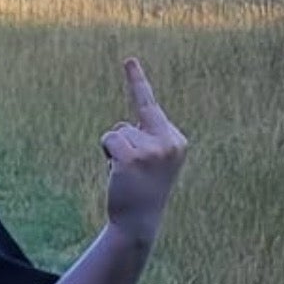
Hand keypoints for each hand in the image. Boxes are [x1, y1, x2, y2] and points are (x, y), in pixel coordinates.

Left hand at [99, 57, 187, 242]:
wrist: (139, 224)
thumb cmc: (141, 191)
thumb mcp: (149, 161)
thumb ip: (142, 139)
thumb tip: (119, 130)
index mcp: (176, 140)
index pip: (150, 107)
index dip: (136, 82)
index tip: (127, 60)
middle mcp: (169, 142)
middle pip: (129, 123)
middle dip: (122, 143)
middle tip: (131, 172)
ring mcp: (152, 150)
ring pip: (117, 132)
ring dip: (115, 154)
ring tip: (127, 176)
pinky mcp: (133, 158)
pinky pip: (109, 140)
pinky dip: (107, 155)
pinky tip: (117, 174)